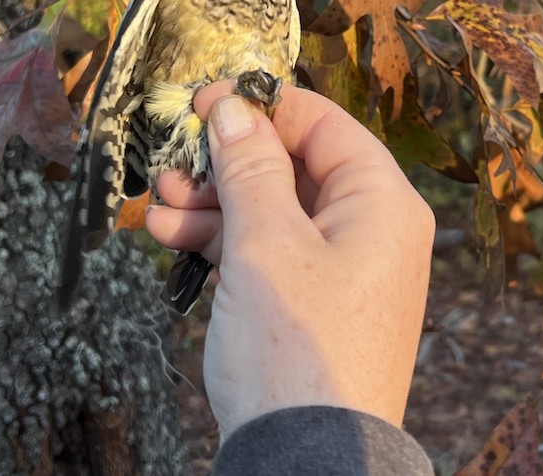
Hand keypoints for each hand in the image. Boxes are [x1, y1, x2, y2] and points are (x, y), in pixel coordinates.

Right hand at [145, 82, 434, 434]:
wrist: (307, 462)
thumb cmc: (298, 350)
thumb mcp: (266, 245)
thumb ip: (249, 167)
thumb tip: (234, 107)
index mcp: (383, 202)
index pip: (323, 124)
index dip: (261, 107)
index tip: (203, 102)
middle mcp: (373, 229)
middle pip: (295, 165)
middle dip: (227, 161)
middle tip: (173, 160)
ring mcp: (345, 268)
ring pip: (275, 209)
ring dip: (215, 201)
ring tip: (159, 202)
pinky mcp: (316, 302)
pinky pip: (271, 250)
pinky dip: (225, 240)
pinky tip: (173, 235)